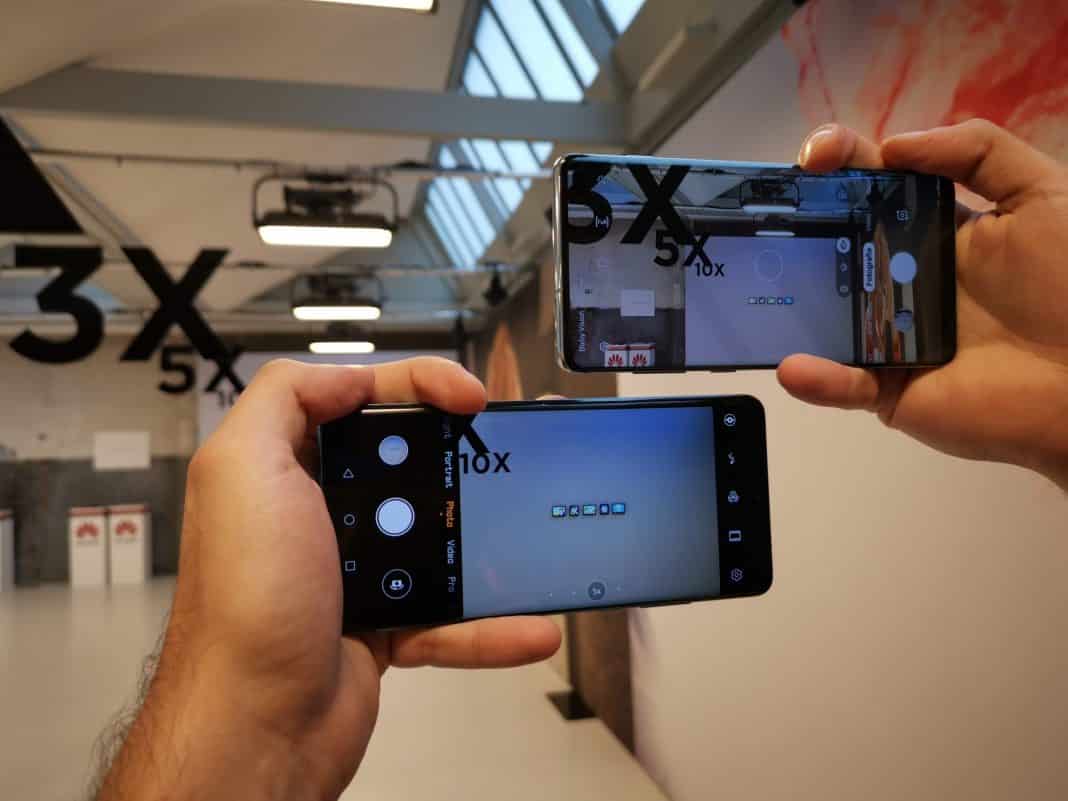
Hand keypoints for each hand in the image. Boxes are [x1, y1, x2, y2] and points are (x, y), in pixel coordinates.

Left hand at [96, 358, 559, 800]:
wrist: (256, 727)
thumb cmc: (245, 604)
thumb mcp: (241, 469)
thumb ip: (283, 397)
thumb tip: (348, 374)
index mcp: (283, 469)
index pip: (360, 400)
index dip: (419, 384)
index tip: (468, 396)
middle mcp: (317, 514)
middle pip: (409, 463)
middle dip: (462, 457)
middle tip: (507, 455)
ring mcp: (353, 572)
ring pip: (436, 541)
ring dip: (486, 544)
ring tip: (530, 537)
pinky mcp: (382, 626)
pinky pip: (448, 617)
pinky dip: (488, 626)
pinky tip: (527, 626)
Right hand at [778, 120, 1067, 490]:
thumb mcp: (1043, 194)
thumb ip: (979, 151)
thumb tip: (892, 146)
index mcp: (933, 231)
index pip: (873, 187)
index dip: (842, 163)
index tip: (819, 155)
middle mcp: (901, 279)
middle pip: (835, 242)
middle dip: (800, 219)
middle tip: (776, 210)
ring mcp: (888, 336)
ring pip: (824, 314)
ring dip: (787, 298)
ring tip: (762, 283)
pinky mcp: (888, 389)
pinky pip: (843, 385)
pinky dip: (817, 378)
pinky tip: (798, 365)